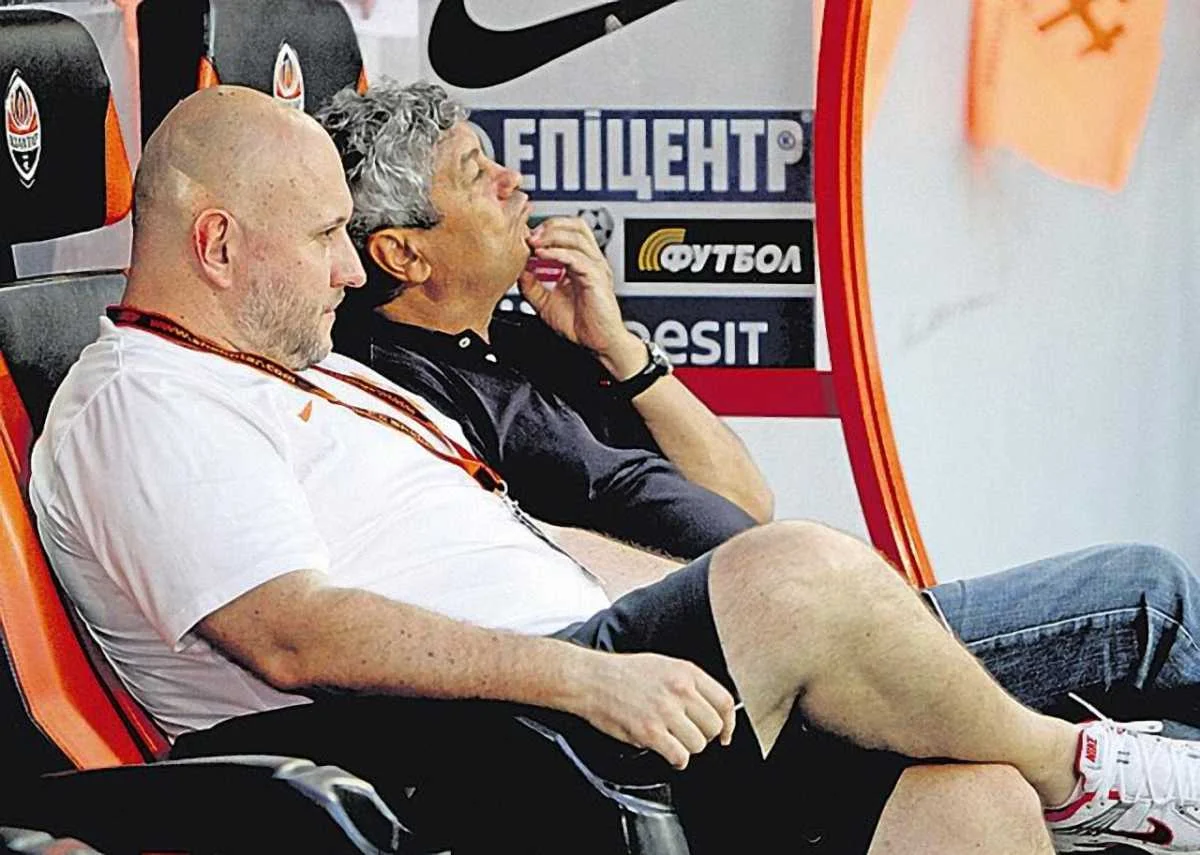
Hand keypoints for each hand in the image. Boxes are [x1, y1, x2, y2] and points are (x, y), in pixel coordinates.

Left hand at [518, 217, 646, 378]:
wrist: (600, 343)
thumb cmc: (581, 324)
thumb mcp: (546, 302)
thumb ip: (532, 285)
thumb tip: (518, 269)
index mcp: (582, 263)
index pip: (568, 231)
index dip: (546, 228)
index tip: (525, 236)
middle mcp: (591, 261)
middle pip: (575, 225)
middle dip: (550, 225)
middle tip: (529, 235)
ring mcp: (595, 267)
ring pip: (577, 236)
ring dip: (551, 235)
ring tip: (533, 243)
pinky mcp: (596, 278)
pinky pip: (576, 257)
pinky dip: (557, 253)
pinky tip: (542, 256)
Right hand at [562, 650, 736, 768]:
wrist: (591, 679)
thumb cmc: (622, 673)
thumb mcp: (663, 665)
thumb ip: (689, 683)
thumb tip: (709, 707)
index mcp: (686, 672)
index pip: (724, 702)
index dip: (729, 723)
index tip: (725, 733)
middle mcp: (679, 690)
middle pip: (713, 726)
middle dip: (704, 736)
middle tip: (688, 736)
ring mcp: (665, 711)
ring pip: (698, 744)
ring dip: (687, 748)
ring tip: (672, 741)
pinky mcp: (650, 732)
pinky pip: (679, 756)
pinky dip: (676, 760)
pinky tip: (666, 752)